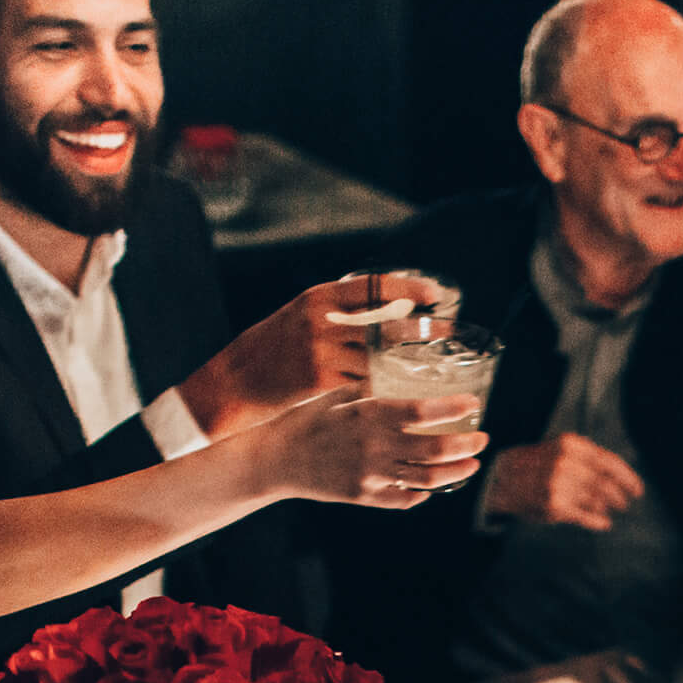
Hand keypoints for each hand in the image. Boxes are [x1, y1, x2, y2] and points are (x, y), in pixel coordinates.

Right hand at [183, 271, 447, 436]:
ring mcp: (320, 351)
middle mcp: (320, 319)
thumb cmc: (270, 352)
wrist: (233, 384)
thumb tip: (380, 310)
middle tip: (449, 335)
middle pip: (383, 322)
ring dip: (408, 366)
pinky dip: (385, 391)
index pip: (370, 285)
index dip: (407, 289)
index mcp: (317, 298)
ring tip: (436, 372)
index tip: (434, 295)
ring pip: (378, 358)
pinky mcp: (319, 381)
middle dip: (419, 331)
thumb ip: (335, 313)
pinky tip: (405, 397)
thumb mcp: (299, 318)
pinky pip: (363, 386)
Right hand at [265, 385, 486, 509]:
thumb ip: (372, 388)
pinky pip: (404, 500)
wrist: (275, 457)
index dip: (454, 408)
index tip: (473, 404)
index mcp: (368, 414)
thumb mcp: (338, 394)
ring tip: (471, 464)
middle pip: (434, 450)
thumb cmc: (306, 419)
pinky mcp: (363, 496)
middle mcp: (373, 447)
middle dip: (466, 445)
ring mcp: (370, 475)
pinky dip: (424, 494)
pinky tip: (433, 486)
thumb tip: (403, 375)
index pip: (422, 411)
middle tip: (482, 438)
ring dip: (455, 473)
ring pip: (426, 479)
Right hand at [483, 433, 644, 531]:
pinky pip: (584, 515)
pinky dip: (597, 521)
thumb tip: (619, 476)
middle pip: (606, 483)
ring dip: (609, 507)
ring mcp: (559, 484)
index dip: (628, 478)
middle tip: (626, 503)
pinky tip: (603, 524)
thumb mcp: (559, 449)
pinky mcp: (554, 505)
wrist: (500, 478)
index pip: (609, 462)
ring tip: (613, 510)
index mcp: (571, 445)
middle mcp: (566, 463)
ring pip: (597, 499)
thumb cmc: (535, 464)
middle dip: (620, 495)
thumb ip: (587, 458)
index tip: (638, 490)